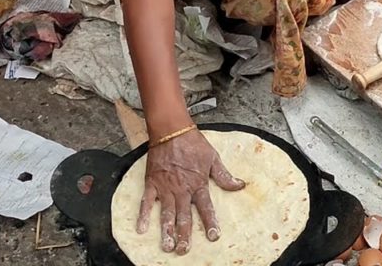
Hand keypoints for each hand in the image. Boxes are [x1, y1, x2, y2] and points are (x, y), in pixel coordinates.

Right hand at [137, 130, 244, 254]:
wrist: (171, 130)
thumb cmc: (193, 143)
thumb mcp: (213, 158)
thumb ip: (224, 175)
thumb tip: (240, 185)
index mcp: (198, 184)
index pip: (206, 208)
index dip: (210, 223)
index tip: (213, 236)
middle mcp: (182, 189)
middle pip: (184, 216)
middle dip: (184, 235)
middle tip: (184, 251)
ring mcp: (165, 187)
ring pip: (166, 213)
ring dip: (167, 231)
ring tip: (167, 246)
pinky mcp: (152, 183)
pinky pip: (146, 202)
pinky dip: (143, 215)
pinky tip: (141, 229)